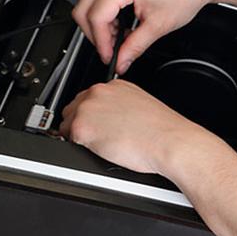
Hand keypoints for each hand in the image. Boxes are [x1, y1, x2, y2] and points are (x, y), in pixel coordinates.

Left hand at [59, 80, 219, 174]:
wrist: (169, 141)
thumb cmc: (162, 131)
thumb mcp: (141, 106)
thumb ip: (121, 106)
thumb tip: (112, 117)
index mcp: (115, 86)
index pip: (90, 97)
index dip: (92, 114)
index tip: (98, 123)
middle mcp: (99, 92)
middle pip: (74, 108)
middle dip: (83, 123)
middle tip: (101, 137)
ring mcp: (88, 108)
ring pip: (67, 124)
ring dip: (79, 135)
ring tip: (104, 144)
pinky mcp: (82, 127)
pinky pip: (68, 140)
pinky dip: (81, 147)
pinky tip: (101, 149)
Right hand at [73, 0, 231, 73]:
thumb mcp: (158, 26)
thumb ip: (134, 47)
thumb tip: (120, 61)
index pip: (96, 18)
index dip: (101, 43)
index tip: (110, 57)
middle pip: (84, 11)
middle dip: (97, 36)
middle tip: (113, 52)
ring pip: (88, 6)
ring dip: (101, 27)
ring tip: (122, 39)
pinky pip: (97, 0)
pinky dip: (105, 17)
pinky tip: (122, 27)